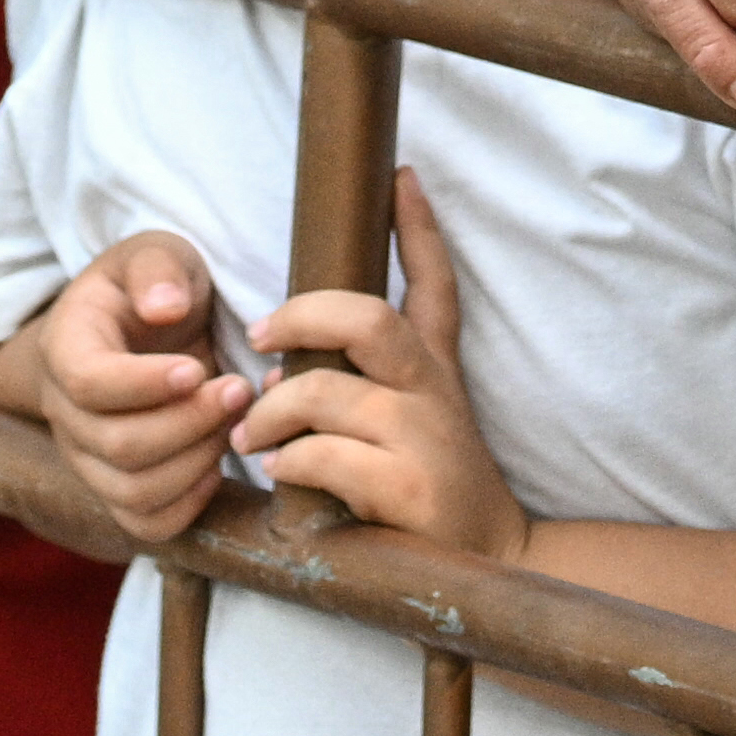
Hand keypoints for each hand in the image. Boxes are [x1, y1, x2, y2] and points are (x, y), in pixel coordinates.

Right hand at [28, 231, 250, 543]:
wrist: (136, 327)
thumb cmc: (153, 286)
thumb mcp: (157, 252)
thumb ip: (158, 269)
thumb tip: (164, 307)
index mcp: (66, 345)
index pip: (87, 382)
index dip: (144, 384)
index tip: (198, 369)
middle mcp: (64, 410)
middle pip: (116, 444)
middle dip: (190, 422)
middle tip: (241, 389)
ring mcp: (87, 457)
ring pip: (132, 490)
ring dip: (197, 461)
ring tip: (237, 421)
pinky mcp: (117, 488)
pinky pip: (146, 523)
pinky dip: (190, 504)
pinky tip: (221, 463)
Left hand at [237, 168, 527, 558]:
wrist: (486, 560)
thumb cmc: (429, 491)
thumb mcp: (413, 423)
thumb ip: (360, 387)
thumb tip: (281, 366)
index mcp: (435, 368)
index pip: (434, 282)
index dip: (418, 226)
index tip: (399, 175)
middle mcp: (433, 391)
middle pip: (368, 319)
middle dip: (302, 315)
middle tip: (259, 333)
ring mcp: (425, 438)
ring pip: (325, 393)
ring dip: (271, 414)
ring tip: (250, 437)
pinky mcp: (413, 489)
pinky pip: (326, 458)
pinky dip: (290, 463)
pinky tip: (279, 475)